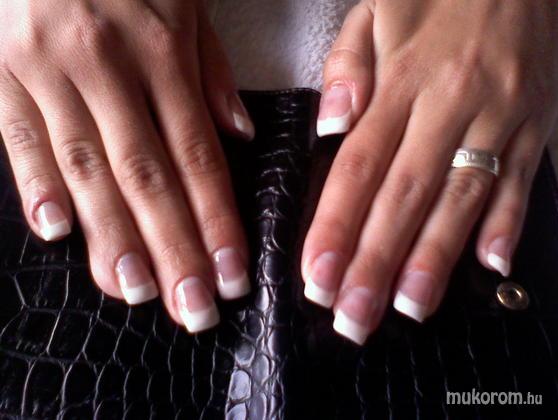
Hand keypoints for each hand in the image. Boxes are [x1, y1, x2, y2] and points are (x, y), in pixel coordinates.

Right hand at [0, 0, 253, 332]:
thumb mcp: (187, 1)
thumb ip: (211, 70)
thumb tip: (239, 134)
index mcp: (161, 51)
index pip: (198, 156)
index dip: (217, 221)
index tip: (231, 274)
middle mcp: (108, 67)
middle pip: (147, 177)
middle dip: (173, 249)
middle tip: (192, 308)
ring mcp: (48, 69)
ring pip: (86, 168)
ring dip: (112, 237)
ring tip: (136, 290)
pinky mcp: (0, 69)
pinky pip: (19, 135)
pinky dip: (37, 185)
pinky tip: (56, 234)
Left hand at [303, 0, 557, 343]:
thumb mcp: (377, 9)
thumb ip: (347, 66)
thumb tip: (330, 125)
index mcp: (401, 80)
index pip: (358, 166)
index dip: (336, 225)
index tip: (317, 274)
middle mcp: (449, 105)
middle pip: (404, 196)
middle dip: (375, 261)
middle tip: (352, 316)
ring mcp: (500, 118)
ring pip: (461, 199)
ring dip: (433, 259)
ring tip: (407, 308)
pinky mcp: (538, 124)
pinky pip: (524, 181)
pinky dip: (508, 224)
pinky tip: (488, 265)